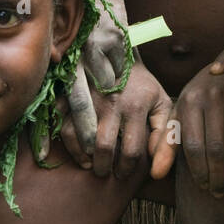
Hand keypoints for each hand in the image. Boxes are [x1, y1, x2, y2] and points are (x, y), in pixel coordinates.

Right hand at [58, 57, 170, 179]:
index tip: (123, 172)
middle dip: (103, 167)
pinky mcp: (70, 90)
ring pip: (78, 136)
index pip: (131, 151)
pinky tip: (63, 152)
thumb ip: (165, 136)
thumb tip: (157, 170)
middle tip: (103, 172)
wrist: (120, 50)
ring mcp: (88, 95)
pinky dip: (58, 140)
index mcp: (136, 106)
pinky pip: (58, 121)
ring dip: (81, 156)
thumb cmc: (142, 86)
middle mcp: (111, 101)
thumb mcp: (161, 105)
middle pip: (104, 146)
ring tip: (88, 163)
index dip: (127, 168)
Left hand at [152, 40, 223, 195]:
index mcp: (190, 100)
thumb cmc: (200, 101)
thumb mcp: (180, 115)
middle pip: (217, 149)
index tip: (203, 188)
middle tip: (220, 193)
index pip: (193, 147)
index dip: (199, 172)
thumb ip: (167, 144)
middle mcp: (213, 95)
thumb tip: (155, 175)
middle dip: (218, 178)